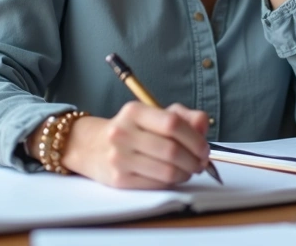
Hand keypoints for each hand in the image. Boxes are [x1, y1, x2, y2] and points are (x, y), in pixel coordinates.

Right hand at [56, 102, 210, 188]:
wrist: (91, 146)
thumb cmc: (131, 130)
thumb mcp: (153, 114)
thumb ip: (183, 116)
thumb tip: (203, 125)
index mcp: (134, 112)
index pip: (172, 123)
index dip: (195, 138)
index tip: (204, 148)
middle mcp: (123, 133)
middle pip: (172, 150)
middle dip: (194, 160)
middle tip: (200, 162)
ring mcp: (119, 157)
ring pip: (167, 171)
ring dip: (186, 173)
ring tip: (189, 170)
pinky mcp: (119, 179)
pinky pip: (157, 184)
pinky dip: (172, 182)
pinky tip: (173, 176)